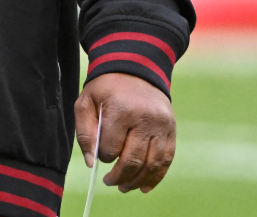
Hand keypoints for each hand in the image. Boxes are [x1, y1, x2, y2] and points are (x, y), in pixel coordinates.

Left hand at [75, 73, 175, 193]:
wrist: (135, 68)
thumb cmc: (106, 88)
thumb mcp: (86, 101)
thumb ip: (85, 131)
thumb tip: (90, 162)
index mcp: (121, 110)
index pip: (112, 147)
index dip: (103, 156)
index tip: (99, 155)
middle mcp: (145, 118)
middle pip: (133, 159)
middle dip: (120, 176)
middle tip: (109, 182)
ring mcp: (162, 125)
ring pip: (152, 163)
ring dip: (137, 180)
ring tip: (124, 187)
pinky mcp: (171, 129)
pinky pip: (166, 159)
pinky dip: (156, 176)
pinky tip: (144, 186)